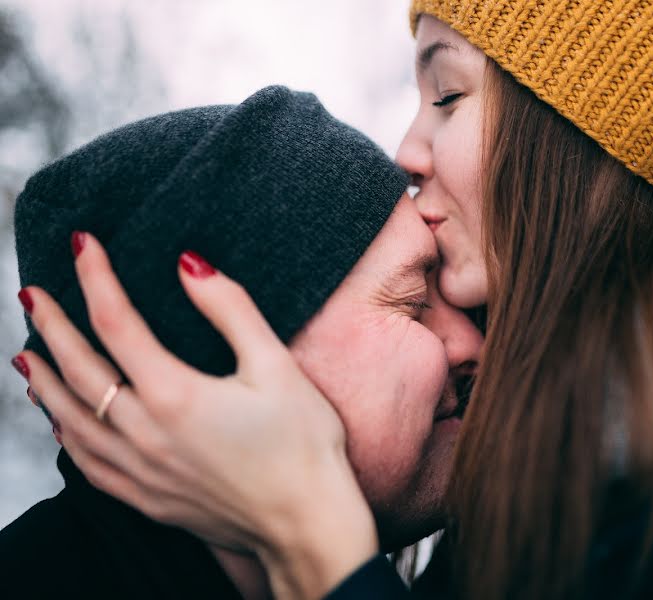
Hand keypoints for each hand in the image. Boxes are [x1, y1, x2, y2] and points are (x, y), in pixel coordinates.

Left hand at [15, 233, 377, 598]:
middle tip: (31, 294)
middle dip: (51, 326)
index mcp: (175, 394)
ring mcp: (141, 470)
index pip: (116, 322)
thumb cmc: (302, 444)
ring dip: (44, 383)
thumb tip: (188, 264)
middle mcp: (145, 433)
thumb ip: (230, 310)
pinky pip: (87, 465)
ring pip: (71, 420)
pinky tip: (61, 425)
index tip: (82, 244)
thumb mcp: (276, 365)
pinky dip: (66, 437)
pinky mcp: (147, 499)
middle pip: (80, 370)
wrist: (307, 522)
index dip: (95, 277)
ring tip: (26, 356)